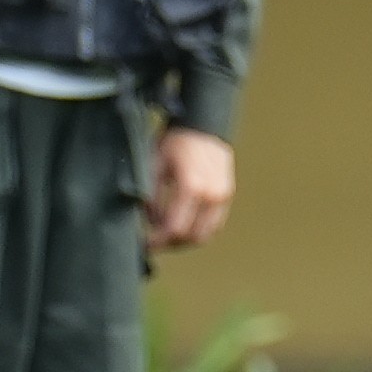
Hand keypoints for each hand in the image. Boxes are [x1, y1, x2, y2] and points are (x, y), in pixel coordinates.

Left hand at [145, 125, 236, 253]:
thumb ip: (151, 198)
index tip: (144, 243)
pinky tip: (182, 224)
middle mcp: (211, 195)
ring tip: (166, 235)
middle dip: (170, 244)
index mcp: (191, 186)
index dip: (157, 241)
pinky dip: (197, 230)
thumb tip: (149, 223)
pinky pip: (214, 225)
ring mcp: (222, 196)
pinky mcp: (227, 196)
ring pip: (205, 235)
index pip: (174, 228)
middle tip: (153, 242)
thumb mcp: (154, 168)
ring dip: (185, 240)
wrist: (202, 127)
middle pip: (191, 237)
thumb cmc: (173, 144)